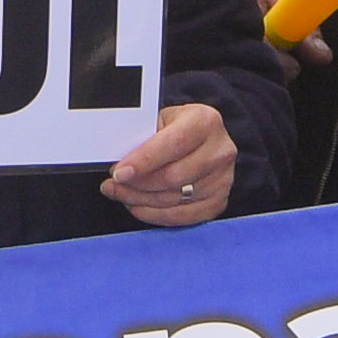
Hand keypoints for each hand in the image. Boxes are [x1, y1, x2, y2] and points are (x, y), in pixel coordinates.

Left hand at [97, 100, 240, 227]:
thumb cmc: (177, 129)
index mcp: (205, 121)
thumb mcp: (161, 121)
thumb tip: (119, 162)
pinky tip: (139, 206)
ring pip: (174, 199)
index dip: (144, 161)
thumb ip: (143, 138)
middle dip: (137, 185)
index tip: (120, 173)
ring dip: (141, 201)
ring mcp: (223, 178)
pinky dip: (156, 215)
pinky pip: (183, 216)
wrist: (201, 141)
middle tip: (114, 185)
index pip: (174, 143)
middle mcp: (220, 150)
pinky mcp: (219, 201)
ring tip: (122, 194)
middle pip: (173, 177)